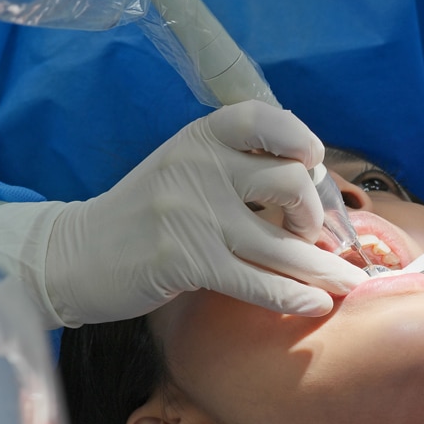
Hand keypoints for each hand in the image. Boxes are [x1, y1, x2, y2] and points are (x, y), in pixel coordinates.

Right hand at [0, 101, 366, 326]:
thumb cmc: (146, 211)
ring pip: (282, 242)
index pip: (264, 120)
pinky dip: (294, 295)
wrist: (76, 254)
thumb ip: (236, 164)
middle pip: (289, 182)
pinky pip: (257, 281)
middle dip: (312, 214)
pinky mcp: (187, 262)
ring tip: (347, 281)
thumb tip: (310, 179)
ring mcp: (194, 215)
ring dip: (324, 266)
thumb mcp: (184, 166)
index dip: (301, 140)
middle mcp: (200, 167)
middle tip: (307, 234)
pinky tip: (316, 304)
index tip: (313, 165)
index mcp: (202, 136)